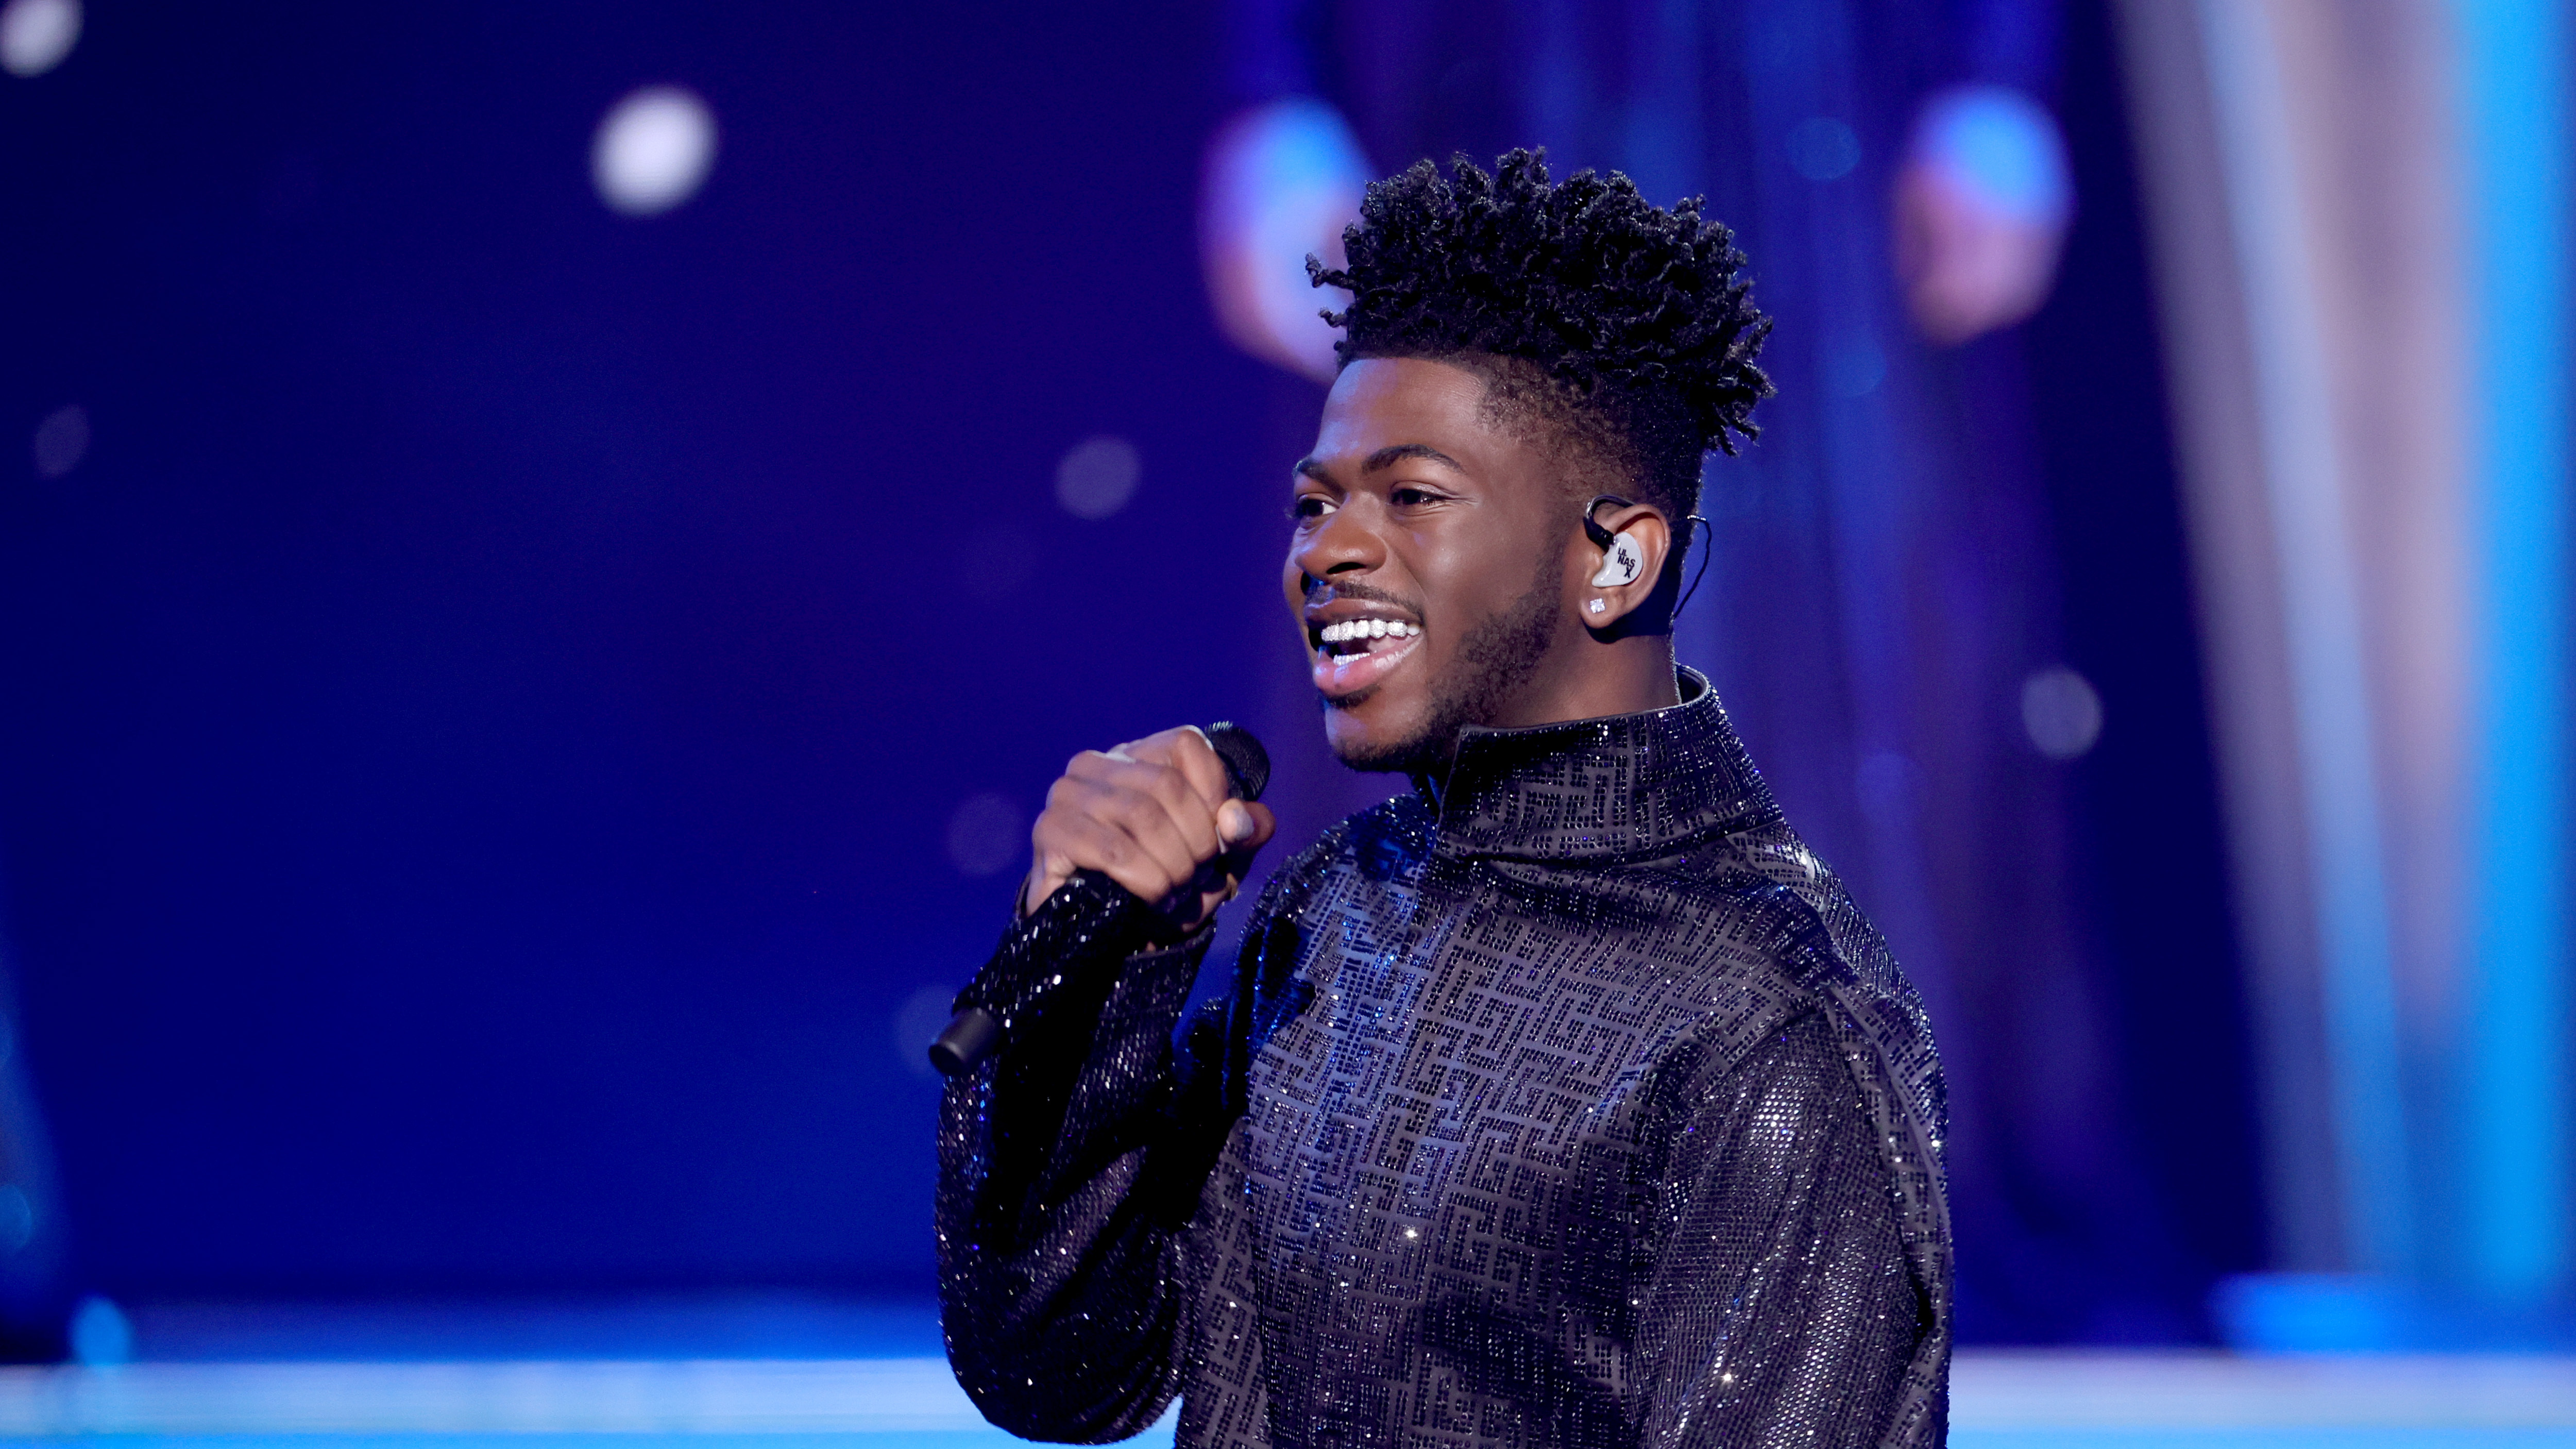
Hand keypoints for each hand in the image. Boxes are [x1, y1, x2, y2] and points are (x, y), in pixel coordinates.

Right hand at [1021, 725, 1278, 938]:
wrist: (1112, 937)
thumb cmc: (1166, 882)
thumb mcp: (1220, 856)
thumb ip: (1244, 830)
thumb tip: (1238, 821)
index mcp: (1138, 756)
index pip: (1187, 745)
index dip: (1214, 795)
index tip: (1220, 842)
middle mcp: (1097, 764)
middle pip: (1167, 784)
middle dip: (1196, 842)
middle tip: (1197, 878)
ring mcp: (1067, 795)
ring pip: (1141, 814)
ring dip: (1173, 866)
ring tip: (1177, 894)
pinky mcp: (1050, 832)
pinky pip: (1112, 850)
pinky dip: (1146, 880)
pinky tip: (1153, 899)